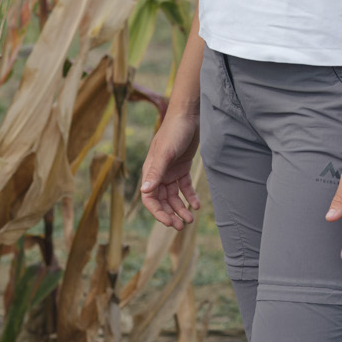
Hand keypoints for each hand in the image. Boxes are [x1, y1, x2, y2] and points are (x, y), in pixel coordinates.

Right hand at [139, 104, 201, 229]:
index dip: (158, 212)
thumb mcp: (165, 154)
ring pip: (174, 196)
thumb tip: (145, 192)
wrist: (189, 115)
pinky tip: (197, 205)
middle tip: (182, 226)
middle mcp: (159, 174)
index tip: (169, 223)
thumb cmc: (174, 132)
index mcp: (150, 171)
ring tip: (191, 219)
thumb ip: (156, 173)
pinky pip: (184, 187)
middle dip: (170, 214)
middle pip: (162, 200)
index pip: (149, 198)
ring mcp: (170, 171)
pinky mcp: (182, 167)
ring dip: (181, 208)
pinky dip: (190, 196)